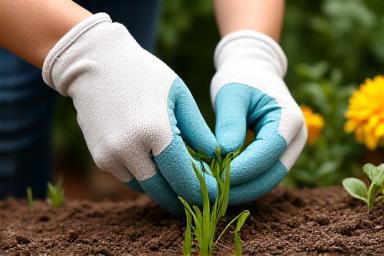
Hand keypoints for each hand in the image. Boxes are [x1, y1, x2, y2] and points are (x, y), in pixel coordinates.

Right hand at [42, 13, 217, 214]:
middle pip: (163, 191)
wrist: (96, 63)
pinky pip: (129, 177)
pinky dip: (146, 177)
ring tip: (181, 180)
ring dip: (164, 188)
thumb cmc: (145, 74)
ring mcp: (110, 156)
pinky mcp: (99, 158)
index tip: (216, 194)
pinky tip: (158, 166)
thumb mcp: (180, 96)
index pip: (184, 177)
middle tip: (201, 197)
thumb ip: (198, 131)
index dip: (203, 191)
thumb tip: (215, 157)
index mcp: (155, 131)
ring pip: (145, 187)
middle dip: (184, 199)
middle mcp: (128, 150)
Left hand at [210, 30, 306, 203]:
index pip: (268, 153)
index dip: (242, 169)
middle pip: (272, 173)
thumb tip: (223, 154)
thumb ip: (230, 123)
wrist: (253, 71)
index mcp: (289, 119)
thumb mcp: (231, 94)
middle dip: (242, 187)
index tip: (214, 177)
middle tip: (210, 193)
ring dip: (242, 189)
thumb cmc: (240, 77)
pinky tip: (219, 184)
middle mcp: (297, 137)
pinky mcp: (279, 153)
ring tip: (212, 192)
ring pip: (268, 178)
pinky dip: (243, 181)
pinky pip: (263, 173)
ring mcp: (291, 147)